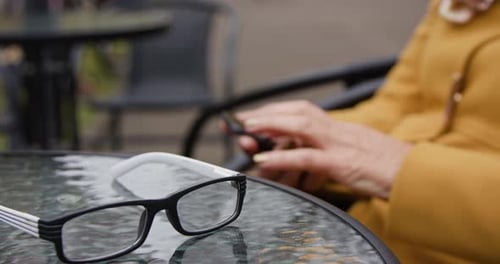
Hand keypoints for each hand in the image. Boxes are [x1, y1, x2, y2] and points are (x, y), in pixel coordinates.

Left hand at [236, 100, 411, 198]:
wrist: (415, 174)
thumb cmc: (387, 166)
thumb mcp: (357, 151)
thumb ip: (334, 149)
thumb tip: (312, 153)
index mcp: (340, 128)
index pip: (304, 111)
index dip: (279, 110)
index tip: (259, 114)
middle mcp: (338, 131)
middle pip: (298, 112)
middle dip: (269, 113)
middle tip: (245, 119)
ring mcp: (339, 145)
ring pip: (300, 127)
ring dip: (271, 126)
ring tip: (249, 131)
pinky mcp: (342, 163)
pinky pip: (308, 157)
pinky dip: (283, 157)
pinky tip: (264, 161)